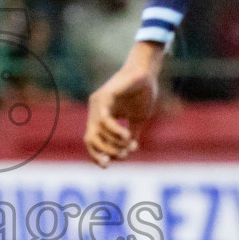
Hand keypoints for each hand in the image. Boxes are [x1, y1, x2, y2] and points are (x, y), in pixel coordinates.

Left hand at [85, 42, 163, 167]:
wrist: (148, 74)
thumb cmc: (143, 94)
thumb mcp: (137, 120)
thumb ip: (130, 135)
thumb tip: (128, 152)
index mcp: (101, 117)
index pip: (92, 142)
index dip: (97, 156)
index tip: (108, 165)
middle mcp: (95, 111)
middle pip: (90, 140)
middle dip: (105, 152)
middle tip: (123, 156)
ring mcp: (98, 103)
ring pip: (96, 133)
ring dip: (113, 144)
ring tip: (129, 144)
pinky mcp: (104, 96)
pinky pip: (104, 120)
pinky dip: (114, 132)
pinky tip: (126, 136)